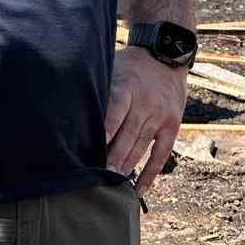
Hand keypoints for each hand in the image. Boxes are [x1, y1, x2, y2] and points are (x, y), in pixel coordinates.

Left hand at [105, 46, 186, 193]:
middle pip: (128, 134)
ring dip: (127, 166)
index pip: (115, 111)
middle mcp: (145, 103)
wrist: (167, 55)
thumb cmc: (131, 66)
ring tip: (113, 183)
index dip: (106, 130)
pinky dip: (150, 173)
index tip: (95, 148)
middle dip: (114, 157)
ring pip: (141, 146)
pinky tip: (139, 189)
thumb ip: (100, 89)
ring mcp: (160, 116)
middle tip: (101, 176)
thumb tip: (73, 111)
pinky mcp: (172, 125)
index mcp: (127, 87)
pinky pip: (161, 154)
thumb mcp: (113, 68)